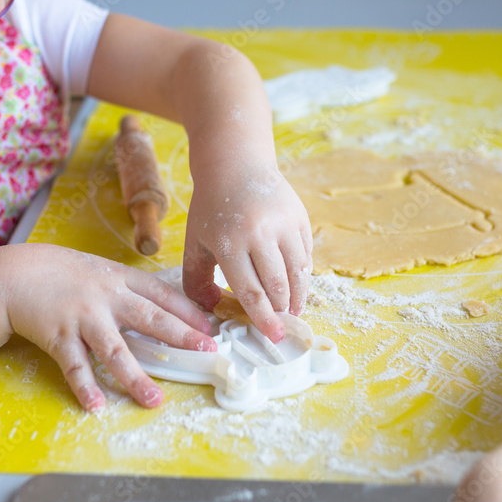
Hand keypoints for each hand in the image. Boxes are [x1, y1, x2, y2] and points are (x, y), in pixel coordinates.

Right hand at [5, 246, 215, 411]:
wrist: (13, 274)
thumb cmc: (59, 274)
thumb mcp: (98, 271)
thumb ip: (126, 288)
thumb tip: (159, 311)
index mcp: (118, 279)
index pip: (161, 294)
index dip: (187, 310)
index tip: (210, 326)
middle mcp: (105, 298)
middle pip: (149, 318)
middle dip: (180, 335)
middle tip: (206, 350)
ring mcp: (82, 318)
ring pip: (115, 351)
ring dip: (136, 377)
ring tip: (155, 400)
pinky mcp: (58, 336)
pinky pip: (75, 366)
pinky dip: (86, 387)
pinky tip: (96, 405)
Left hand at [182, 163, 312, 342]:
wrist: (236, 165)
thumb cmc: (211, 208)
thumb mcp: (195, 243)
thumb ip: (197, 280)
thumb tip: (212, 310)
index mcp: (230, 242)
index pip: (251, 290)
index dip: (263, 318)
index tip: (273, 336)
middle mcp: (260, 233)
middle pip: (278, 285)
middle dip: (282, 310)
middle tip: (282, 324)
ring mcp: (283, 223)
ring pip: (299, 272)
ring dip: (298, 296)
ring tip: (293, 310)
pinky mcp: (300, 217)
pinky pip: (306, 254)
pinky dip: (303, 273)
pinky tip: (295, 283)